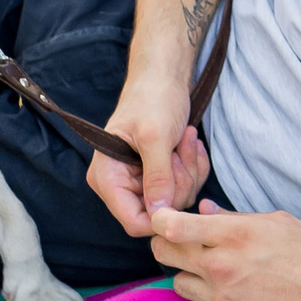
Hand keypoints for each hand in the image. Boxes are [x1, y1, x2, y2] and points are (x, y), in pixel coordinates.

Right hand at [87, 72, 211, 235]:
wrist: (163, 78)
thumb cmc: (153, 99)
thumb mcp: (156, 136)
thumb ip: (157, 176)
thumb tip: (160, 214)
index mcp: (106, 178)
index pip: (134, 222)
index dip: (162, 215)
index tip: (180, 187)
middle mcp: (119, 185)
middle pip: (160, 212)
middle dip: (180, 182)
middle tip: (182, 148)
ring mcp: (139, 181)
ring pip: (176, 200)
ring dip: (189, 170)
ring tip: (186, 139)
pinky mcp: (158, 175)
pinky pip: (185, 187)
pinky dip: (194, 166)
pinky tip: (190, 143)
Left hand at [147, 201, 300, 300]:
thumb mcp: (276, 222)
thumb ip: (233, 216)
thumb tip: (203, 210)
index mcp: (234, 234)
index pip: (173, 226)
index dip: (160, 221)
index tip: (163, 220)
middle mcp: (222, 266)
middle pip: (165, 253)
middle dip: (169, 245)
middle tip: (185, 245)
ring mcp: (222, 298)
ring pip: (179, 284)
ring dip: (192, 277)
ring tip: (217, 274)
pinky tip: (227, 299)